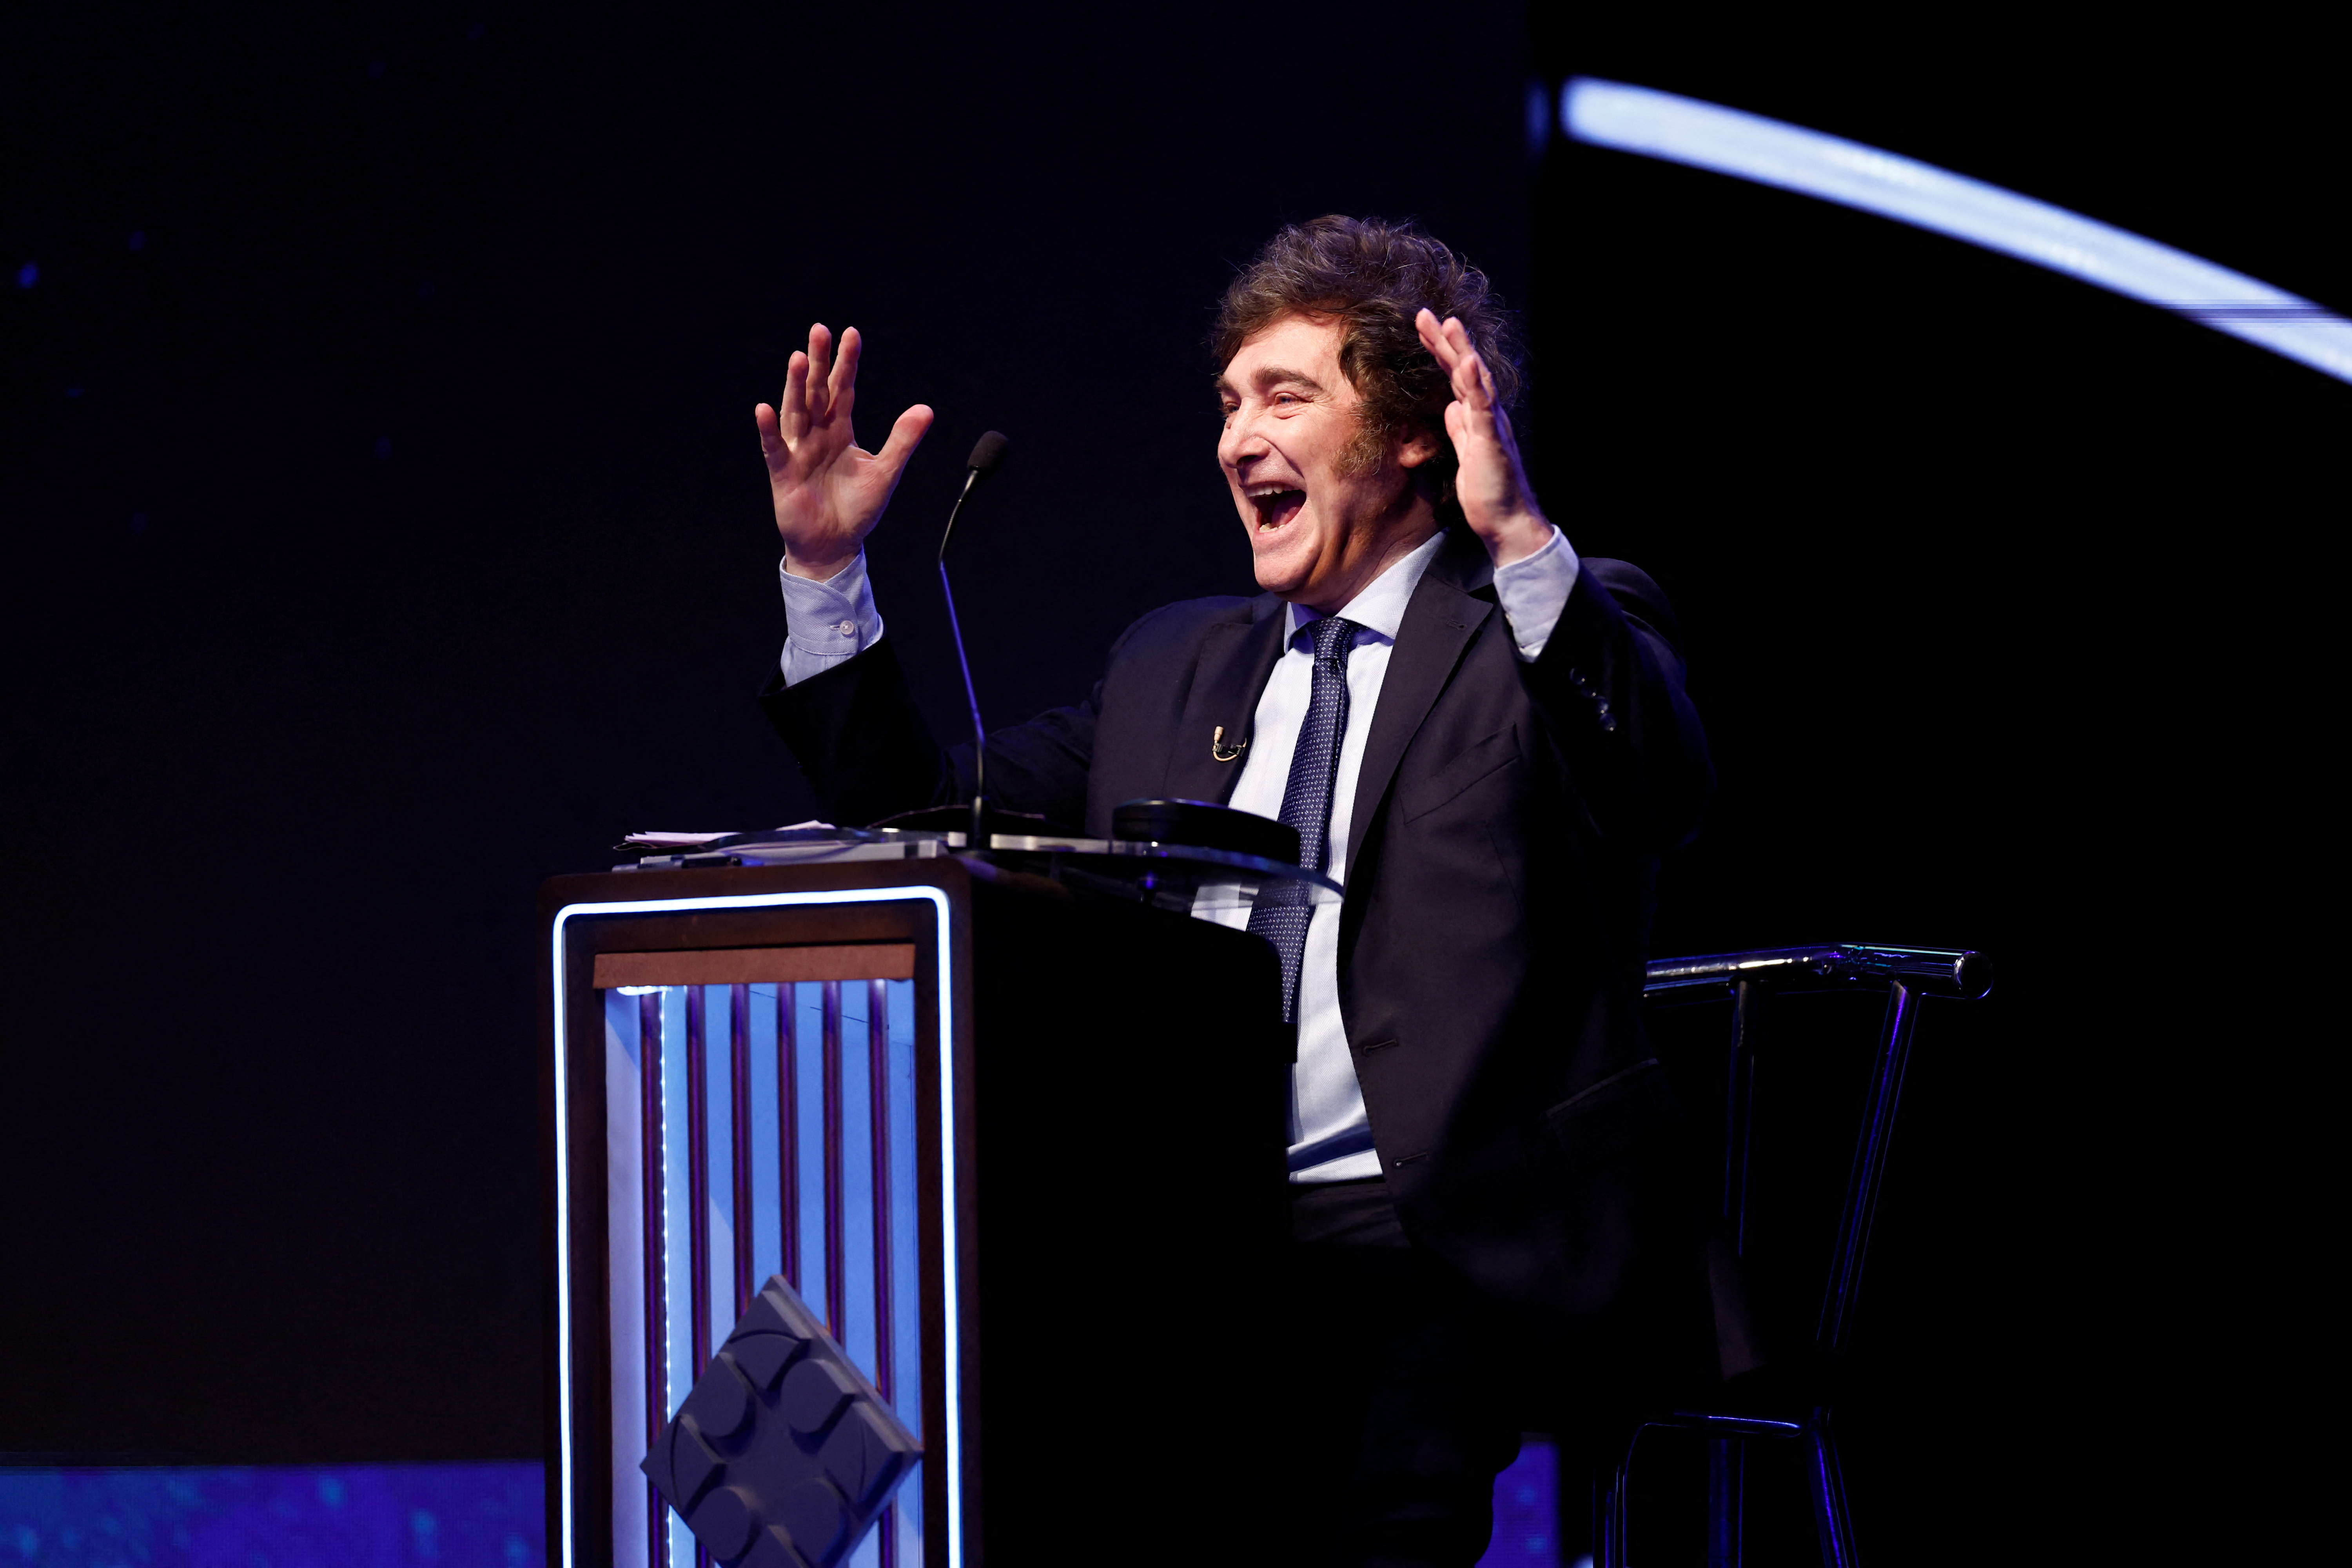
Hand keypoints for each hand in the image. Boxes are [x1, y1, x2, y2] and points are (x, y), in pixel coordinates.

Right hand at [756, 324, 933, 578]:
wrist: (835, 546)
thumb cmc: (857, 510)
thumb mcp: (885, 472)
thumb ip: (902, 440)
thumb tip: (926, 409)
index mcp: (840, 430)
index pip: (844, 389)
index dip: (846, 363)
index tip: (850, 334)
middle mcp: (817, 434)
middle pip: (816, 391)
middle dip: (818, 362)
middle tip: (819, 329)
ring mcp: (798, 451)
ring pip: (796, 411)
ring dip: (795, 386)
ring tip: (798, 358)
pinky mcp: (784, 473)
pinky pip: (775, 447)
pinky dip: (769, 429)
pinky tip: (765, 409)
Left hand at [1415, 308, 1554, 567]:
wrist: (1506, 521)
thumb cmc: (1488, 491)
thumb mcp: (1466, 453)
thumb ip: (1460, 429)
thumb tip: (1450, 407)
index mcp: (1477, 417)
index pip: (1455, 378)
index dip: (1439, 353)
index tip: (1423, 329)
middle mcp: (1487, 415)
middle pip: (1464, 370)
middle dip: (1445, 341)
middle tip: (1425, 313)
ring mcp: (1491, 425)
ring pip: (1476, 381)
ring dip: (1462, 351)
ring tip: (1449, 323)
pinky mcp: (1492, 440)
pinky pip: (1484, 408)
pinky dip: (1475, 384)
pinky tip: (1467, 363)